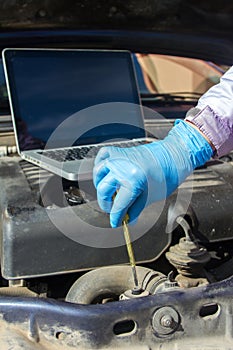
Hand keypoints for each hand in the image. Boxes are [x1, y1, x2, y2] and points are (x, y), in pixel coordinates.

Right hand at [93, 120, 212, 227]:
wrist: (174, 155)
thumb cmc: (168, 173)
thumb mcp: (152, 196)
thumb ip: (136, 208)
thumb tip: (128, 218)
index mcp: (132, 181)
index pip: (118, 205)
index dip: (115, 217)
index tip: (115, 221)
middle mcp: (122, 168)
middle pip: (104, 191)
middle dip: (107, 204)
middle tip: (113, 209)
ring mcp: (119, 158)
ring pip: (99, 174)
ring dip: (101, 186)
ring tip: (108, 193)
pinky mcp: (120, 151)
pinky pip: (102, 157)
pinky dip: (100, 166)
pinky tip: (104, 174)